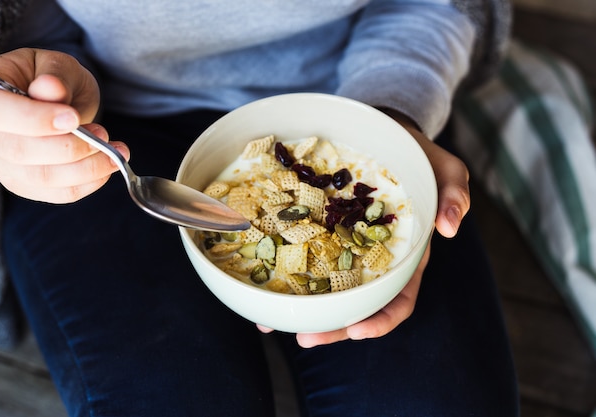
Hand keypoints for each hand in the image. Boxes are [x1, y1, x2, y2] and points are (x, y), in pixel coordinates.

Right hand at [0, 48, 129, 202]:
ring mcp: (2, 163)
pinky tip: (107, 166)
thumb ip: (56, 77)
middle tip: (102, 134)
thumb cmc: (54, 79)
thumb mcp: (57, 65)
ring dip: (86, 169)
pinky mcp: (25, 184)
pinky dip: (88, 183)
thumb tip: (50, 87)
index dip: (35, 120)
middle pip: (19, 152)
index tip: (73, 118)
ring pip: (41, 178)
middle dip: (69, 148)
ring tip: (115, 152)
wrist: (59, 101)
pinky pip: (57, 193)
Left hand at [258, 111, 469, 347]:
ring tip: (272, 325)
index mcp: (406, 257)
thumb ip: (455, 194)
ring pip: (326, 291)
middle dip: (333, 327)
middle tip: (305, 338)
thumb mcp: (443, 169)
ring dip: (303, 310)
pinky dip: (286, 276)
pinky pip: (305, 257)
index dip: (381, 319)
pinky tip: (262, 284)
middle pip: (356, 306)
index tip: (358, 329)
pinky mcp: (324, 234)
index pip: (399, 299)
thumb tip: (450, 228)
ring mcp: (347, 250)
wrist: (386, 136)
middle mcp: (375, 261)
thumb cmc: (418, 157)